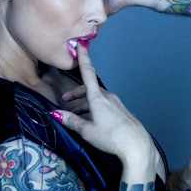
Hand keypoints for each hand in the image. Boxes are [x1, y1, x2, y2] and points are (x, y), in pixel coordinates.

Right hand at [52, 44, 156, 173]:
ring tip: (76, 117)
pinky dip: (95, 109)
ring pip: (97, 99)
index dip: (83, 58)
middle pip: (90, 89)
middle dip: (76, 94)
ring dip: (85, 104)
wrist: (136, 146)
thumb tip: (55, 113)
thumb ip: (71, 121)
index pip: (88, 73)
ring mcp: (117, 104)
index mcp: (98, 98)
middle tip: (65, 100)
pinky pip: (105, 106)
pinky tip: (92, 122)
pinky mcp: (122, 112)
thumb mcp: (87, 130)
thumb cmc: (110, 137)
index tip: (81, 44)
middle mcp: (108, 97)